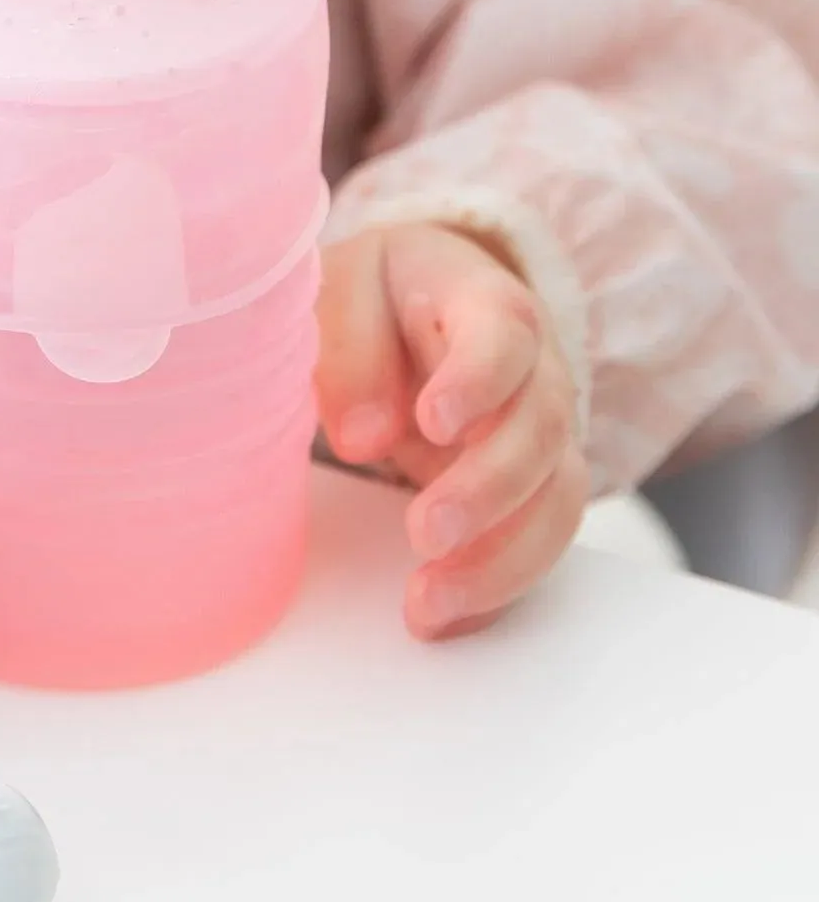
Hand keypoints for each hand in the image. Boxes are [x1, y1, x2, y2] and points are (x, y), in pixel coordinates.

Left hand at [317, 222, 588, 639]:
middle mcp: (536, 373)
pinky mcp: (533, 487)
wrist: (426, 298)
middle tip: (423, 531)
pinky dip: (498, 587)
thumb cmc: (382, 290)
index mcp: (487, 304)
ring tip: (427, 602)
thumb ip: (349, 345)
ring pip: (554, 501)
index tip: (431, 421)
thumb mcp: (347, 283)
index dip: (478, 381)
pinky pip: (538, 542)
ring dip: (499, 560)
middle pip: (540, 432)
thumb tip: (361, 438)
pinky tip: (444, 617)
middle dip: (486, 491)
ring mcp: (544, 434)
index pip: (504, 338)